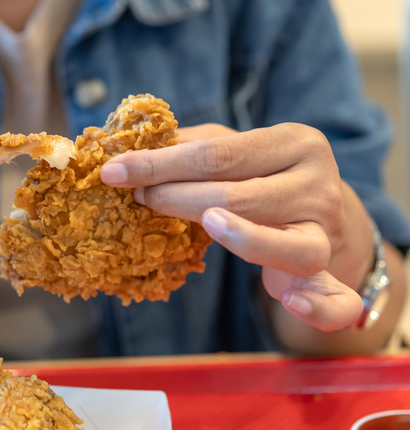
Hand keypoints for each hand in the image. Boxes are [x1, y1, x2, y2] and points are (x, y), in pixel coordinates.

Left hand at [100, 123, 366, 331]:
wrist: (321, 212)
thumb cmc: (261, 176)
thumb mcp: (234, 149)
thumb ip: (191, 146)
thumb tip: (128, 146)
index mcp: (293, 141)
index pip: (216, 153)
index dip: (159, 164)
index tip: (114, 172)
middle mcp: (317, 182)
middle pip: (236, 195)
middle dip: (176, 197)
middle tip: (137, 199)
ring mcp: (325, 228)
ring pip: (279, 243)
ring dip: (232, 238)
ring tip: (200, 226)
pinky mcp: (326, 269)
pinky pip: (333, 297)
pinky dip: (318, 306)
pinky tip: (290, 302)